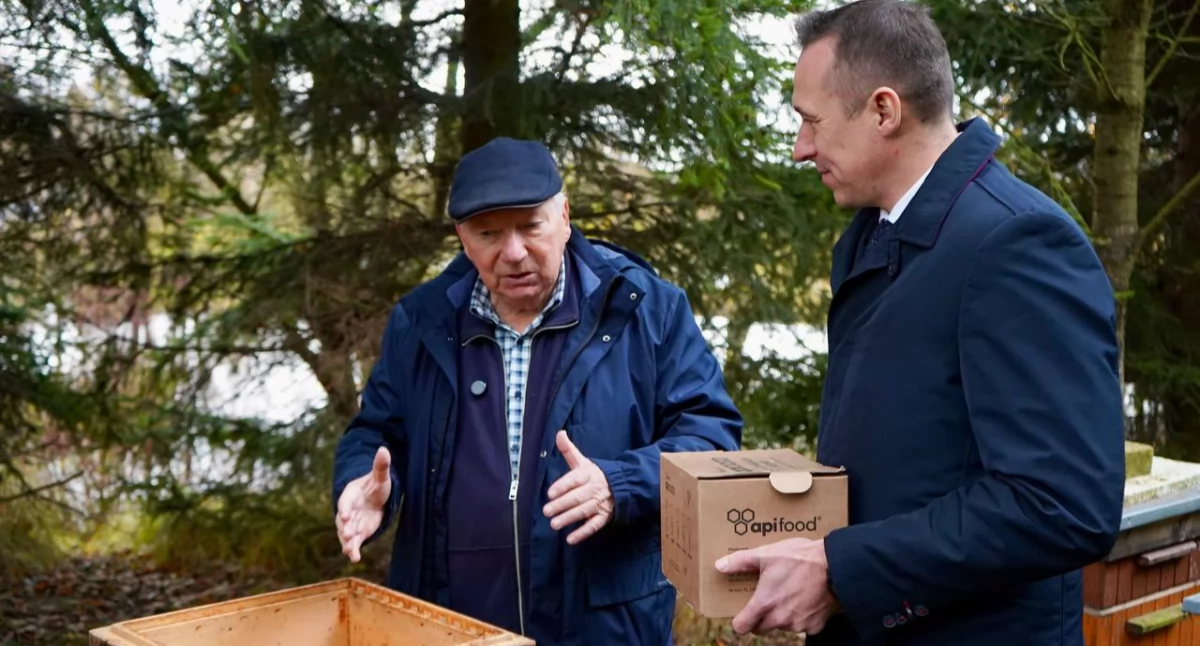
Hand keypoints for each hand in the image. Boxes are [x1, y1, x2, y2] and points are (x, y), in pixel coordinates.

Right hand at [336, 446, 391, 561]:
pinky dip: (352, 550)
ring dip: (347, 542)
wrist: (374, 500)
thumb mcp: (380, 477)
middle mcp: (347, 511)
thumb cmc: (375, 486)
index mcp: (350, 495)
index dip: (345, 509)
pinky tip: (354, 558)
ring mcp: (351, 524)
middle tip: (348, 534)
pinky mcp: (357, 534)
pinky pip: (353, 543)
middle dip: (345, 528)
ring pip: (345, 534)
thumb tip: (384, 449)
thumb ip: (381, 466)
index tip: (347, 516)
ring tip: (349, 550)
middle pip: (343, 521)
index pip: (345, 502)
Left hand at [542, 430, 613, 544]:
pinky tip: (571, 539)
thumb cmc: (595, 474)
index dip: (562, 486)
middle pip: (577, 497)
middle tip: (547, 511)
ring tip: (554, 524)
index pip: (574, 479)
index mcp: (589, 473)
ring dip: (569, 518)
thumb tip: (559, 433)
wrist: (621, 485)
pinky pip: (594, 525)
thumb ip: (569, 450)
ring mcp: (600, 503)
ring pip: (584, 511)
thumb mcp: (583, 461)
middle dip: (562, 504)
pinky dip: (583, 533)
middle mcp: (595, 488)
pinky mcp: (604, 516)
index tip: (550, 493)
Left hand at [715, 538, 839, 635]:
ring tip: (789, 593)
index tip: (741, 613)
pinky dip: (802, 616)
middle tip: (766, 599)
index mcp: (764, 604)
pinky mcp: (815, 626)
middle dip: (760, 617)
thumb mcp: (766, 554)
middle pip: (761, 628)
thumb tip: (719, 566)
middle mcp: (779, 619)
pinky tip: (806, 599)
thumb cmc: (799, 558)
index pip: (741, 627)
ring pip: (782, 626)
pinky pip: (803, 626)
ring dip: (782, 616)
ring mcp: (798, 625)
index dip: (739, 621)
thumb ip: (740, 561)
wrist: (835, 566)